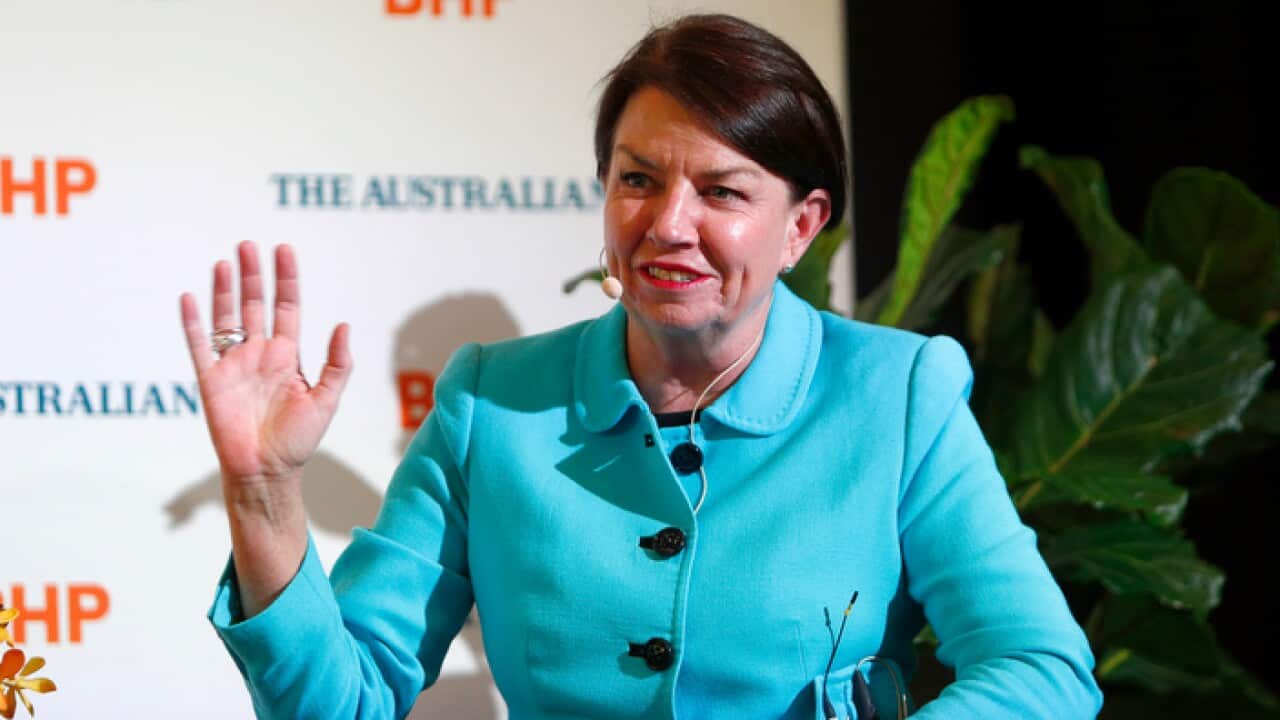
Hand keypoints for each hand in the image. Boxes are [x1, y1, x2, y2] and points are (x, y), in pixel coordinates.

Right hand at [180, 242, 352, 488]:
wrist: (267, 471)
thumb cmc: (298, 440)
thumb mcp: (326, 399)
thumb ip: (336, 363)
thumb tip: (344, 326)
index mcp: (287, 356)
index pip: (287, 308)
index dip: (286, 280)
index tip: (284, 251)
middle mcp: (259, 354)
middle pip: (255, 305)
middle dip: (253, 275)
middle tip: (249, 245)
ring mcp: (234, 365)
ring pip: (227, 318)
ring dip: (225, 290)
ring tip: (226, 262)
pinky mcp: (211, 380)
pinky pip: (199, 345)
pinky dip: (193, 322)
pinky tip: (190, 297)